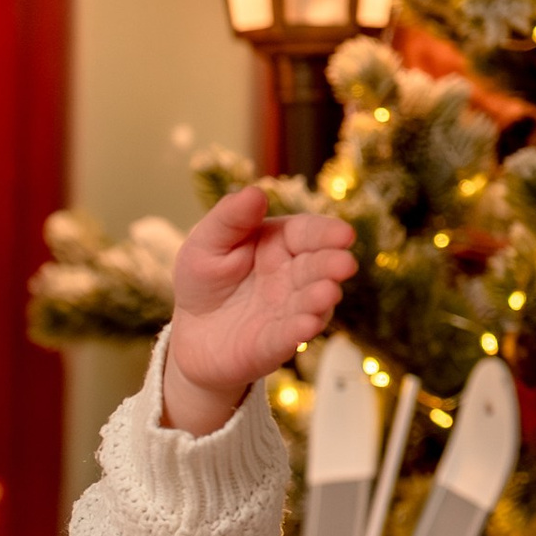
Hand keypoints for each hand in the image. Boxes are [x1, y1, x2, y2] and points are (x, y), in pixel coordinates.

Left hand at [163, 186, 356, 434]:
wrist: (190, 333)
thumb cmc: (204, 279)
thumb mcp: (207, 243)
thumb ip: (229, 219)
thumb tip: (255, 192)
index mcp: (281, 243)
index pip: (308, 233)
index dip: (326, 233)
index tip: (343, 234)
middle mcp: (294, 276)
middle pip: (318, 267)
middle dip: (332, 265)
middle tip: (344, 264)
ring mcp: (289, 311)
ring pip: (311, 303)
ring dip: (320, 299)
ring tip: (327, 293)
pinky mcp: (275, 344)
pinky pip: (288, 337)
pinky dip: (299, 331)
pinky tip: (306, 325)